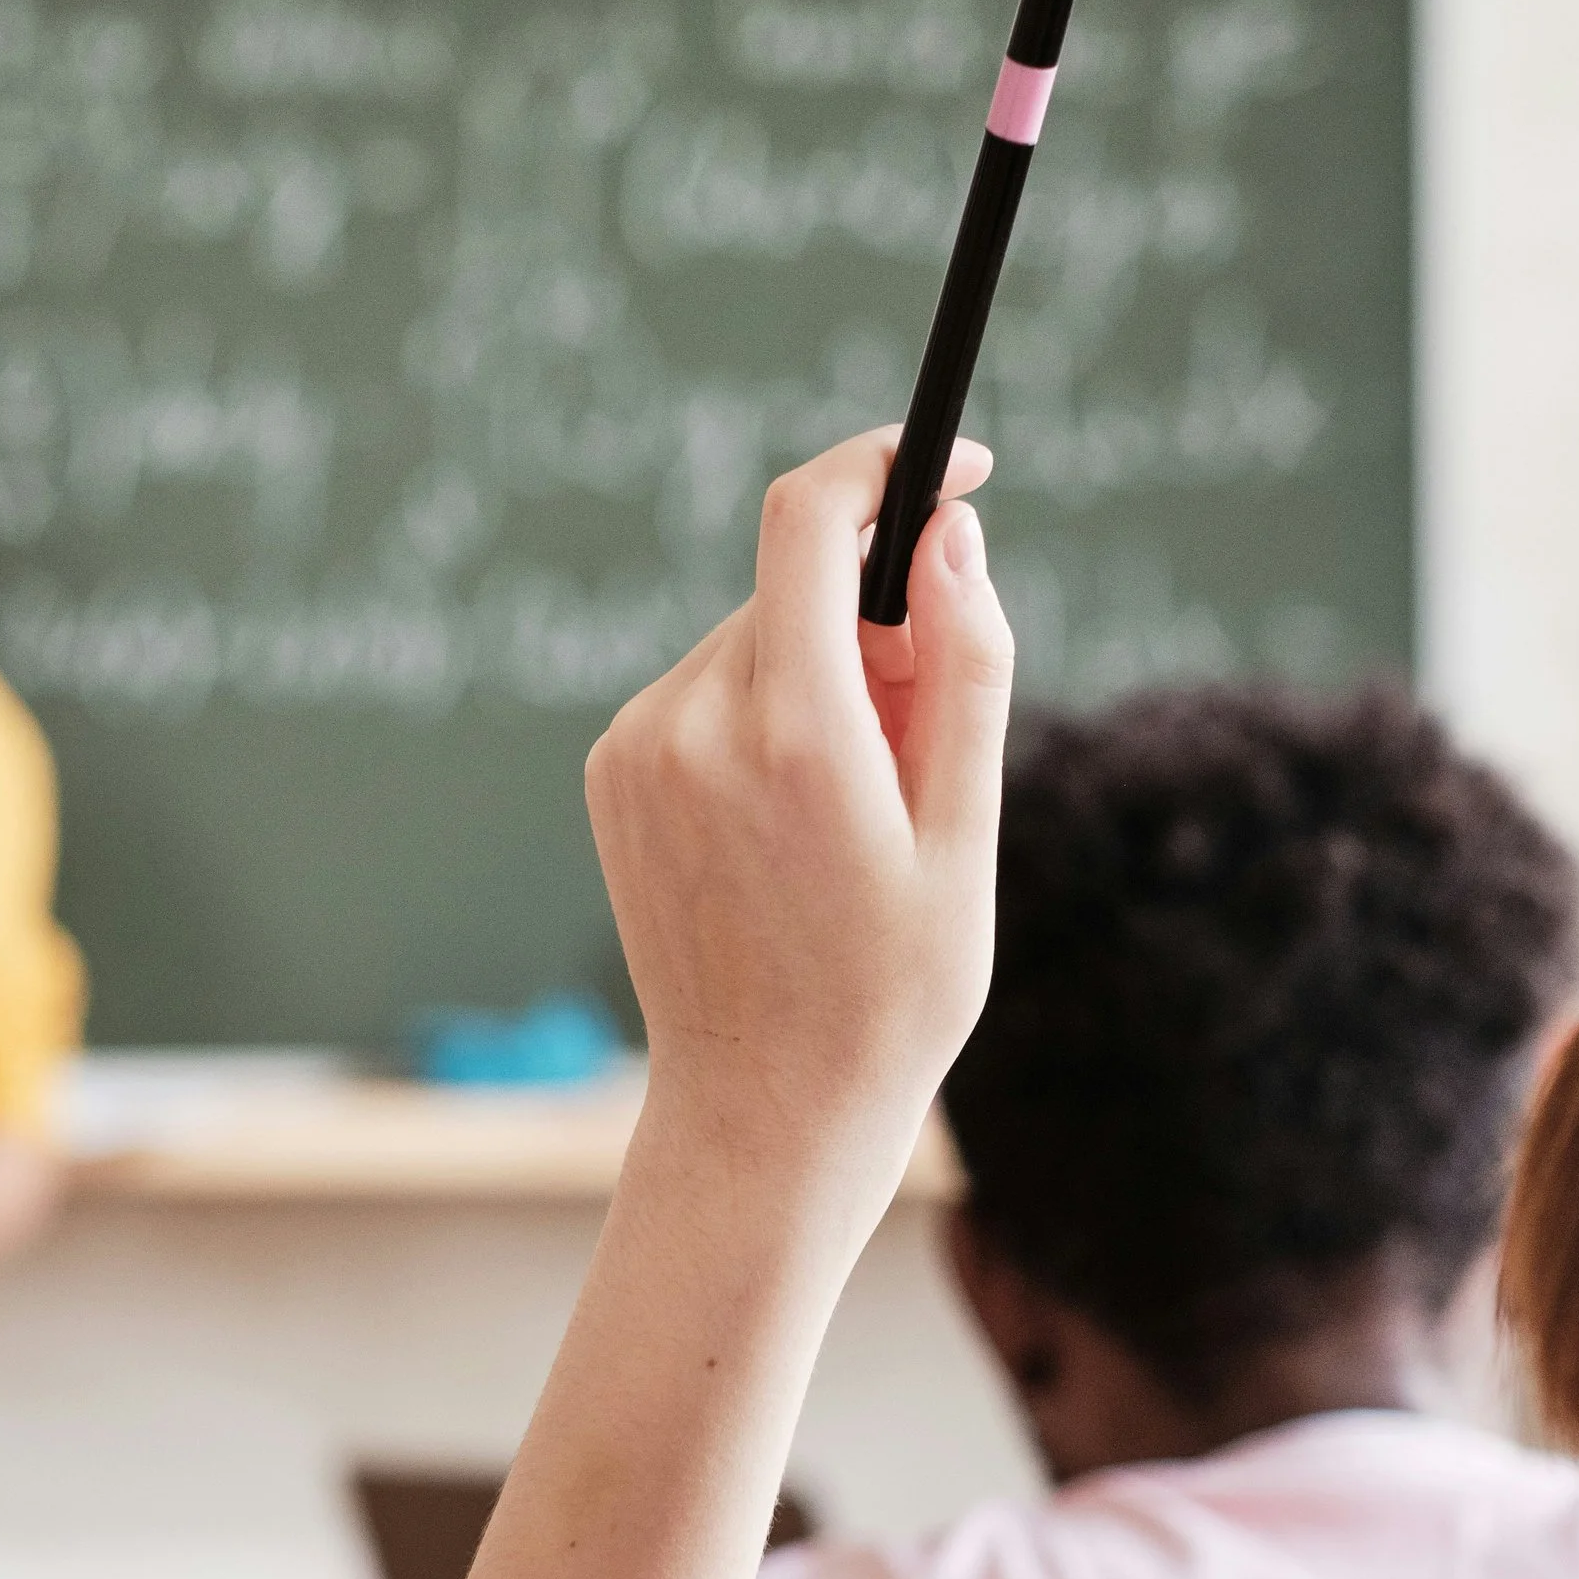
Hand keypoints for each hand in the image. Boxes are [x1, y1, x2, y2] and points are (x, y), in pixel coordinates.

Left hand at [585, 430, 1010, 1211]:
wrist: (762, 1116)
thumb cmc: (890, 996)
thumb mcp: (965, 834)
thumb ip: (964, 665)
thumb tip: (949, 530)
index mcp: (789, 734)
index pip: (811, 517)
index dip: (890, 463)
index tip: (958, 466)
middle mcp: (689, 723)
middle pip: (796, 584)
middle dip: (880, 617)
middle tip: (929, 736)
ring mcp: (636, 747)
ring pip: (755, 636)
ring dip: (826, 675)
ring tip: (861, 812)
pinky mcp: (613, 771)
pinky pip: (709, 689)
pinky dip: (769, 714)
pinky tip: (796, 827)